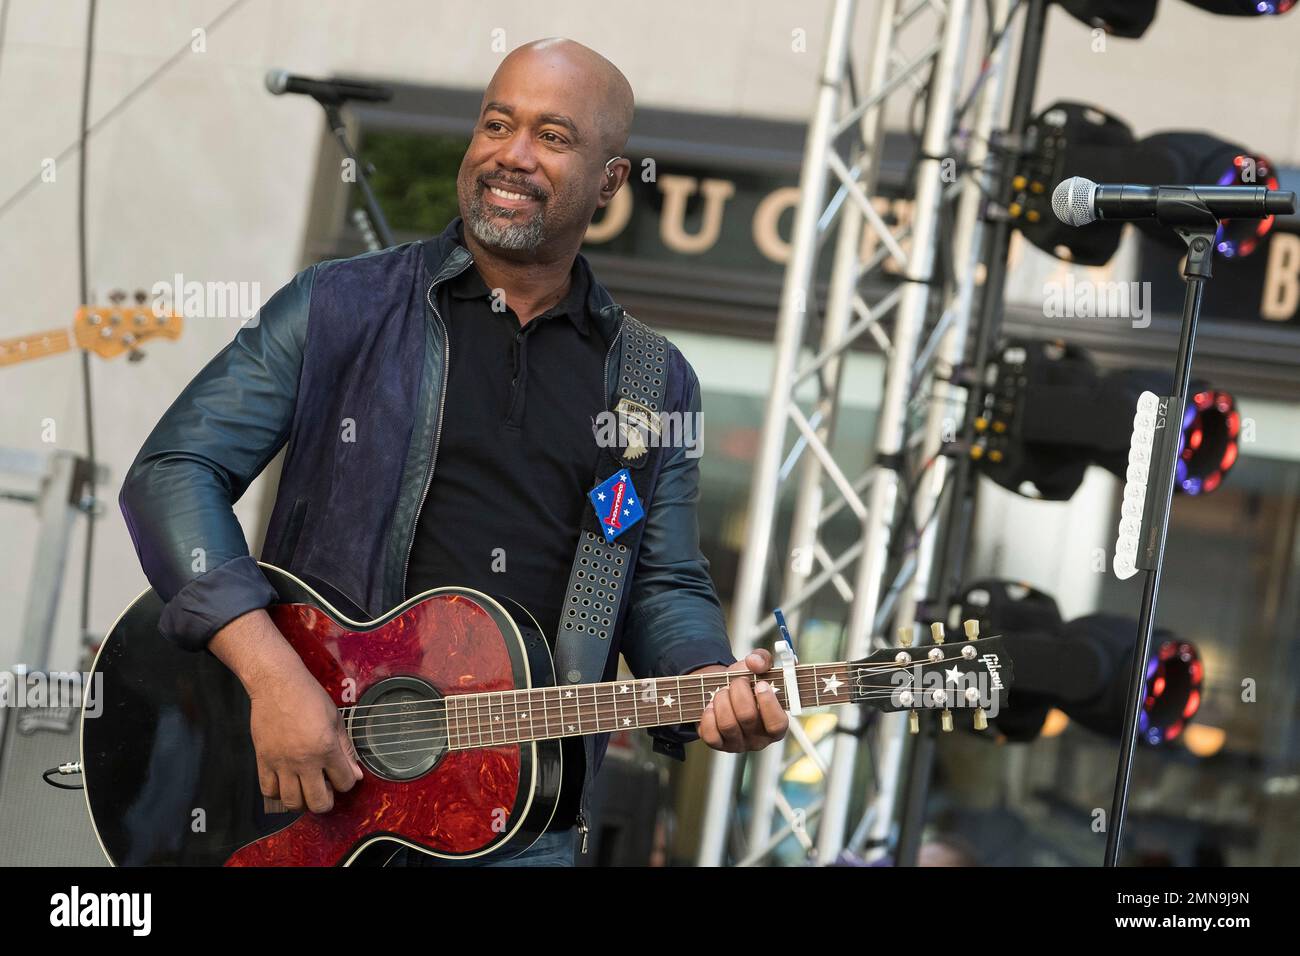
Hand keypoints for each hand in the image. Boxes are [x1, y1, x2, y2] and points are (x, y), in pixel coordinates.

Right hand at [248, 669, 362, 813]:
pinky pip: (268, 791)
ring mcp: (281, 763)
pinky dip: (278, 793)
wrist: (277, 685)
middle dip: (326, 801)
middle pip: (318, 802)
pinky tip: (285, 783)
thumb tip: (357, 775)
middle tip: (325, 790)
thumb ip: (346, 750)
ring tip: (305, 789)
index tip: (343, 775)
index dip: (347, 782)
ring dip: (302, 801)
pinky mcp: (263, 761)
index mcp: (326, 748)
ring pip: (292, 802)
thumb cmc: (310, 698)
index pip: (345, 783)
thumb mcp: (336, 720)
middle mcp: (304, 761)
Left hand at [691, 649, 788, 752]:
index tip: (760, 684)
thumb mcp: (756, 667)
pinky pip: (711, 735)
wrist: (722, 688)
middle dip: (738, 692)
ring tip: (722, 691)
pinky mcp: (719, 745)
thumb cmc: (746, 682)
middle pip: (747, 718)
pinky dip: (708, 716)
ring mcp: (739, 744)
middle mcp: (759, 739)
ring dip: (722, 700)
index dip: (768, 703)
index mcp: (776, 723)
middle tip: (736, 682)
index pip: (777, 724)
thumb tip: (755, 662)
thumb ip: (762, 659)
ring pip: (728, 725)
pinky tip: (711, 706)